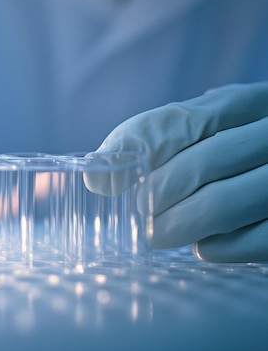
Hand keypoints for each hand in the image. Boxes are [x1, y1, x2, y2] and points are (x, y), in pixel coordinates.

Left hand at [95, 82, 267, 262]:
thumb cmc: (236, 148)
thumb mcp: (207, 127)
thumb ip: (155, 139)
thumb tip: (97, 174)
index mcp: (243, 103)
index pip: (179, 120)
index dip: (136, 151)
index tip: (103, 181)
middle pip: (200, 163)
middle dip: (156, 194)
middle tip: (134, 214)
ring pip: (223, 203)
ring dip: (178, 224)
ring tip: (155, 236)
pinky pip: (256, 240)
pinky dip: (220, 248)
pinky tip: (202, 246)